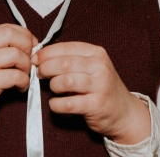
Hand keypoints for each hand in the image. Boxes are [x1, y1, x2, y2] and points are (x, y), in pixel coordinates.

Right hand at [0, 24, 37, 133]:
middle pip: (11, 35)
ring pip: (16, 54)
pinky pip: (16, 75)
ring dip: (26, 66)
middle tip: (30, 60)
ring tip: (24, 76)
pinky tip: (20, 87)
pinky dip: (24, 81)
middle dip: (27, 46)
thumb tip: (27, 42)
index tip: (31, 46)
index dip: (24, 35)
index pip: (6, 27)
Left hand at [34, 42, 150, 144]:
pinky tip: (56, 104)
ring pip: (65, 81)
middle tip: (40, 75)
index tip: (35, 60)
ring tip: (54, 90)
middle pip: (63, 63)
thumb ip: (71, 60)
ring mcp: (99, 86)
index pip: (66, 47)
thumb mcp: (92, 67)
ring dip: (53, 86)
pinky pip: (67, 103)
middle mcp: (100, 67)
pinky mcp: (96, 105)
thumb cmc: (101, 87)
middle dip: (46, 68)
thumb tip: (40, 57)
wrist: (124, 112)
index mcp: (96, 53)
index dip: (46, 53)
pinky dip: (56, 104)